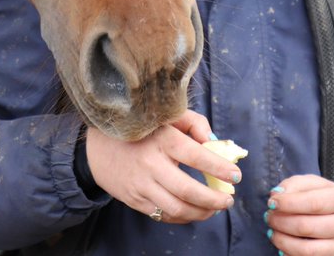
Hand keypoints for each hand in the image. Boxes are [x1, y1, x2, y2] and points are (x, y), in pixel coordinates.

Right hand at [85, 110, 240, 223]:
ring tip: (215, 208)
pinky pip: (163, 215)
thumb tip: (214, 143)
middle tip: (228, 200)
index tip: (236, 175)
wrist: (98, 145)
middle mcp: (151, 164)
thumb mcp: (166, 116)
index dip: (220, 168)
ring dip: (201, 212)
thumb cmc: (140, 128)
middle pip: (189, 190)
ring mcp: (141, 184)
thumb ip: (194, 123)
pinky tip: (194, 211)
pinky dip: (183, 217)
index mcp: (162, 139)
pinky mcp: (134, 199)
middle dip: (214, 199)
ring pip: (177, 208)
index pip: (197, 156)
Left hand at [264, 175, 333, 255]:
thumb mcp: (317, 185)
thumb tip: (276, 195)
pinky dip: (290, 254)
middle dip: (280, 222)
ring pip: (306, 250)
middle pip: (306, 227)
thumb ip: (296, 184)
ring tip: (273, 232)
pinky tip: (284, 245)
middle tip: (269, 217)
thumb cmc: (330, 201)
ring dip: (282, 241)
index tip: (272, 203)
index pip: (312, 203)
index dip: (287, 203)